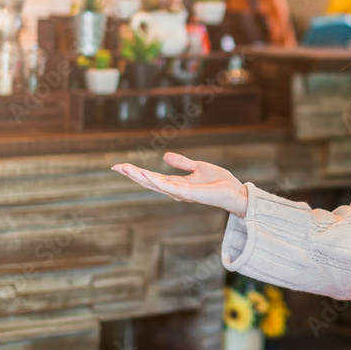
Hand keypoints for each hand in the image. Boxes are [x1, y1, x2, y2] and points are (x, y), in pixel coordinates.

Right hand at [112, 152, 248, 217]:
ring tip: (124, 168)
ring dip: (139, 176)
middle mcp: (175, 191)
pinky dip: (155, 180)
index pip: (152, 178)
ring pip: (154, 184)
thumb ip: (182, 163)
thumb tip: (165, 155)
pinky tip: (144, 174)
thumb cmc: (220, 183)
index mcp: (177, 185)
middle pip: (149, 182)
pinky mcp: (188, 194)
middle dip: (132, 174)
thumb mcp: (198, 167)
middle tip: (115, 166)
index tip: (121, 165)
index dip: (137, 172)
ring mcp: (180, 194)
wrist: (235, 193)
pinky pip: (168, 186)